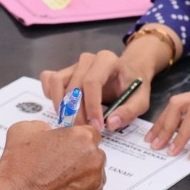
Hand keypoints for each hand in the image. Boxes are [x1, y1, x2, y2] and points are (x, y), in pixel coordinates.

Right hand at [0, 120, 106, 189]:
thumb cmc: (21, 169)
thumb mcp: (24, 130)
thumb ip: (43, 126)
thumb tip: (47, 131)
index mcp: (81, 137)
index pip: (90, 132)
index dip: (76, 139)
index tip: (68, 145)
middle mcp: (93, 157)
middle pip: (93, 152)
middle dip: (80, 157)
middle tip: (59, 164)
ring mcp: (96, 179)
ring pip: (93, 172)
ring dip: (81, 174)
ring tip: (58, 179)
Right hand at [40, 40, 168, 130]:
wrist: (127, 72)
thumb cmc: (133, 86)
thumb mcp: (140, 100)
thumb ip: (129, 111)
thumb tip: (111, 124)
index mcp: (107, 61)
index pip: (92, 82)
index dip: (92, 106)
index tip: (97, 126)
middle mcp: (88, 59)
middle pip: (74, 86)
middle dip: (76, 112)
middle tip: (83, 130)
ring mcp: (73, 65)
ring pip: (57, 82)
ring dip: (60, 105)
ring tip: (70, 123)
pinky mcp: (64, 72)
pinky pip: (48, 79)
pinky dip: (49, 95)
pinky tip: (61, 109)